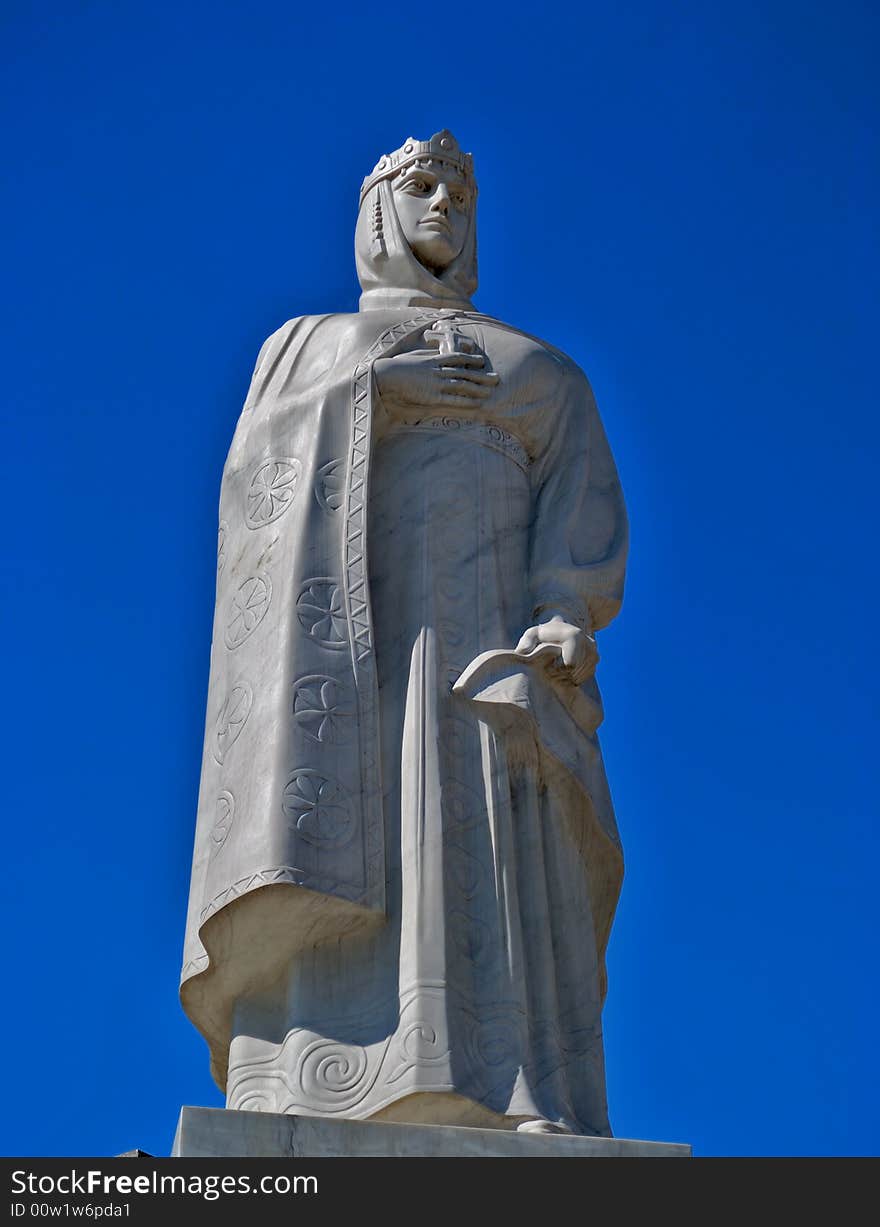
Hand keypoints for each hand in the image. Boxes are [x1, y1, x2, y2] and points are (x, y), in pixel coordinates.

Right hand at [374, 347, 498, 411]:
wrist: (386, 375)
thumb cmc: (396, 367)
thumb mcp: (414, 356)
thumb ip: (426, 355)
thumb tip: (433, 352)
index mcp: (433, 359)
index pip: (457, 357)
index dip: (471, 359)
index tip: (482, 361)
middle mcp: (438, 370)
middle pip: (465, 371)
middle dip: (482, 375)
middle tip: (497, 378)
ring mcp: (437, 383)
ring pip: (463, 384)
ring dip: (478, 388)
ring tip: (491, 391)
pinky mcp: (433, 397)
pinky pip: (454, 399)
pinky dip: (467, 401)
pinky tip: (478, 403)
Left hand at [515, 615, 597, 685]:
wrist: (559, 630)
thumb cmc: (543, 635)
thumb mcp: (532, 635)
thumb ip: (526, 643)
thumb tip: (523, 653)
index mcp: (574, 636)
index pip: (570, 665)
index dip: (557, 671)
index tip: (548, 667)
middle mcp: (588, 643)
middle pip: (575, 673)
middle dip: (561, 675)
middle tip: (551, 670)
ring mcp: (594, 651)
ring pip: (579, 676)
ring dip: (567, 677)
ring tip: (556, 668)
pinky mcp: (595, 659)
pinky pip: (584, 676)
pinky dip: (573, 677)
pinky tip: (564, 669)